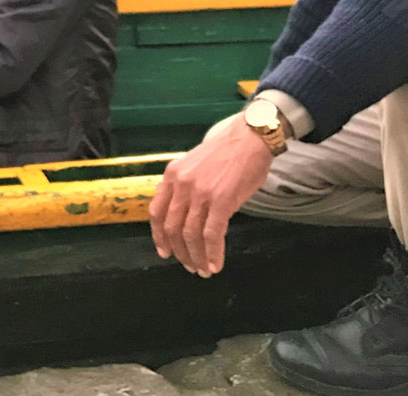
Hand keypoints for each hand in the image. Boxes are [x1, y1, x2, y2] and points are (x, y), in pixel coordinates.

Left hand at [148, 114, 274, 276]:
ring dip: (196, 256)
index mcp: (172, 175)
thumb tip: (182, 214)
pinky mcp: (222, 200)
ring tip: (203, 270)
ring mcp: (201, 192)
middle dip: (179, 252)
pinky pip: (212, 234)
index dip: (159, 236)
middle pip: (172, 227)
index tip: (164, 252)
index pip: (157, 211)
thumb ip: (184, 186)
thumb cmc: (227, 153)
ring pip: (191, 234)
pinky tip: (215, 264)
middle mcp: (182, 184)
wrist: (251, 137)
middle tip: (189, 266)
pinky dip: (212, 253)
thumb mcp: (194, 165)